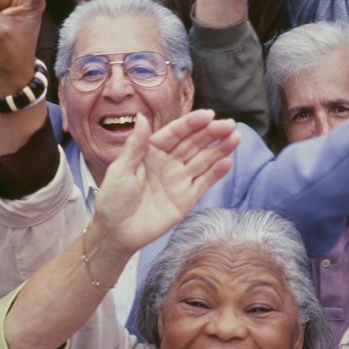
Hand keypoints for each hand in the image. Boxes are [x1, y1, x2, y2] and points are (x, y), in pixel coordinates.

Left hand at [92, 109, 238, 251]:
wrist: (116, 233)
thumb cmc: (112, 199)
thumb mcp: (120, 170)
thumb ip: (135, 145)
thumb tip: (142, 117)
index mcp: (151, 150)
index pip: (175, 133)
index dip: (191, 124)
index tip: (208, 115)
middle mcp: (169, 161)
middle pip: (193, 144)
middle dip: (211, 133)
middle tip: (229, 125)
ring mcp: (179, 179)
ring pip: (203, 160)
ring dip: (219, 149)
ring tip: (235, 138)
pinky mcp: (187, 198)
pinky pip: (204, 182)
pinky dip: (217, 173)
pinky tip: (227, 162)